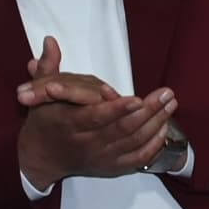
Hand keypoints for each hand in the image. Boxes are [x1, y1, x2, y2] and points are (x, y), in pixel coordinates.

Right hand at [15, 34, 177, 184]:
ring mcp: (101, 157)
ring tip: (170, 103)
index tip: (137, 99)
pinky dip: (154, 144)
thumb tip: (50, 41)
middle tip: (166, 93)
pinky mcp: (112, 167)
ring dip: (156, 123)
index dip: (117, 109)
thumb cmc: (43, 121)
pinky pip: (139, 158)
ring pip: (134, 142)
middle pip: (121, 129)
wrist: (42, 158)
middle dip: (148, 111)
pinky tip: (163, 127)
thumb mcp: (39, 94)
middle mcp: (86, 144)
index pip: (96, 117)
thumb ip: (48, 68)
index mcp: (68, 124)